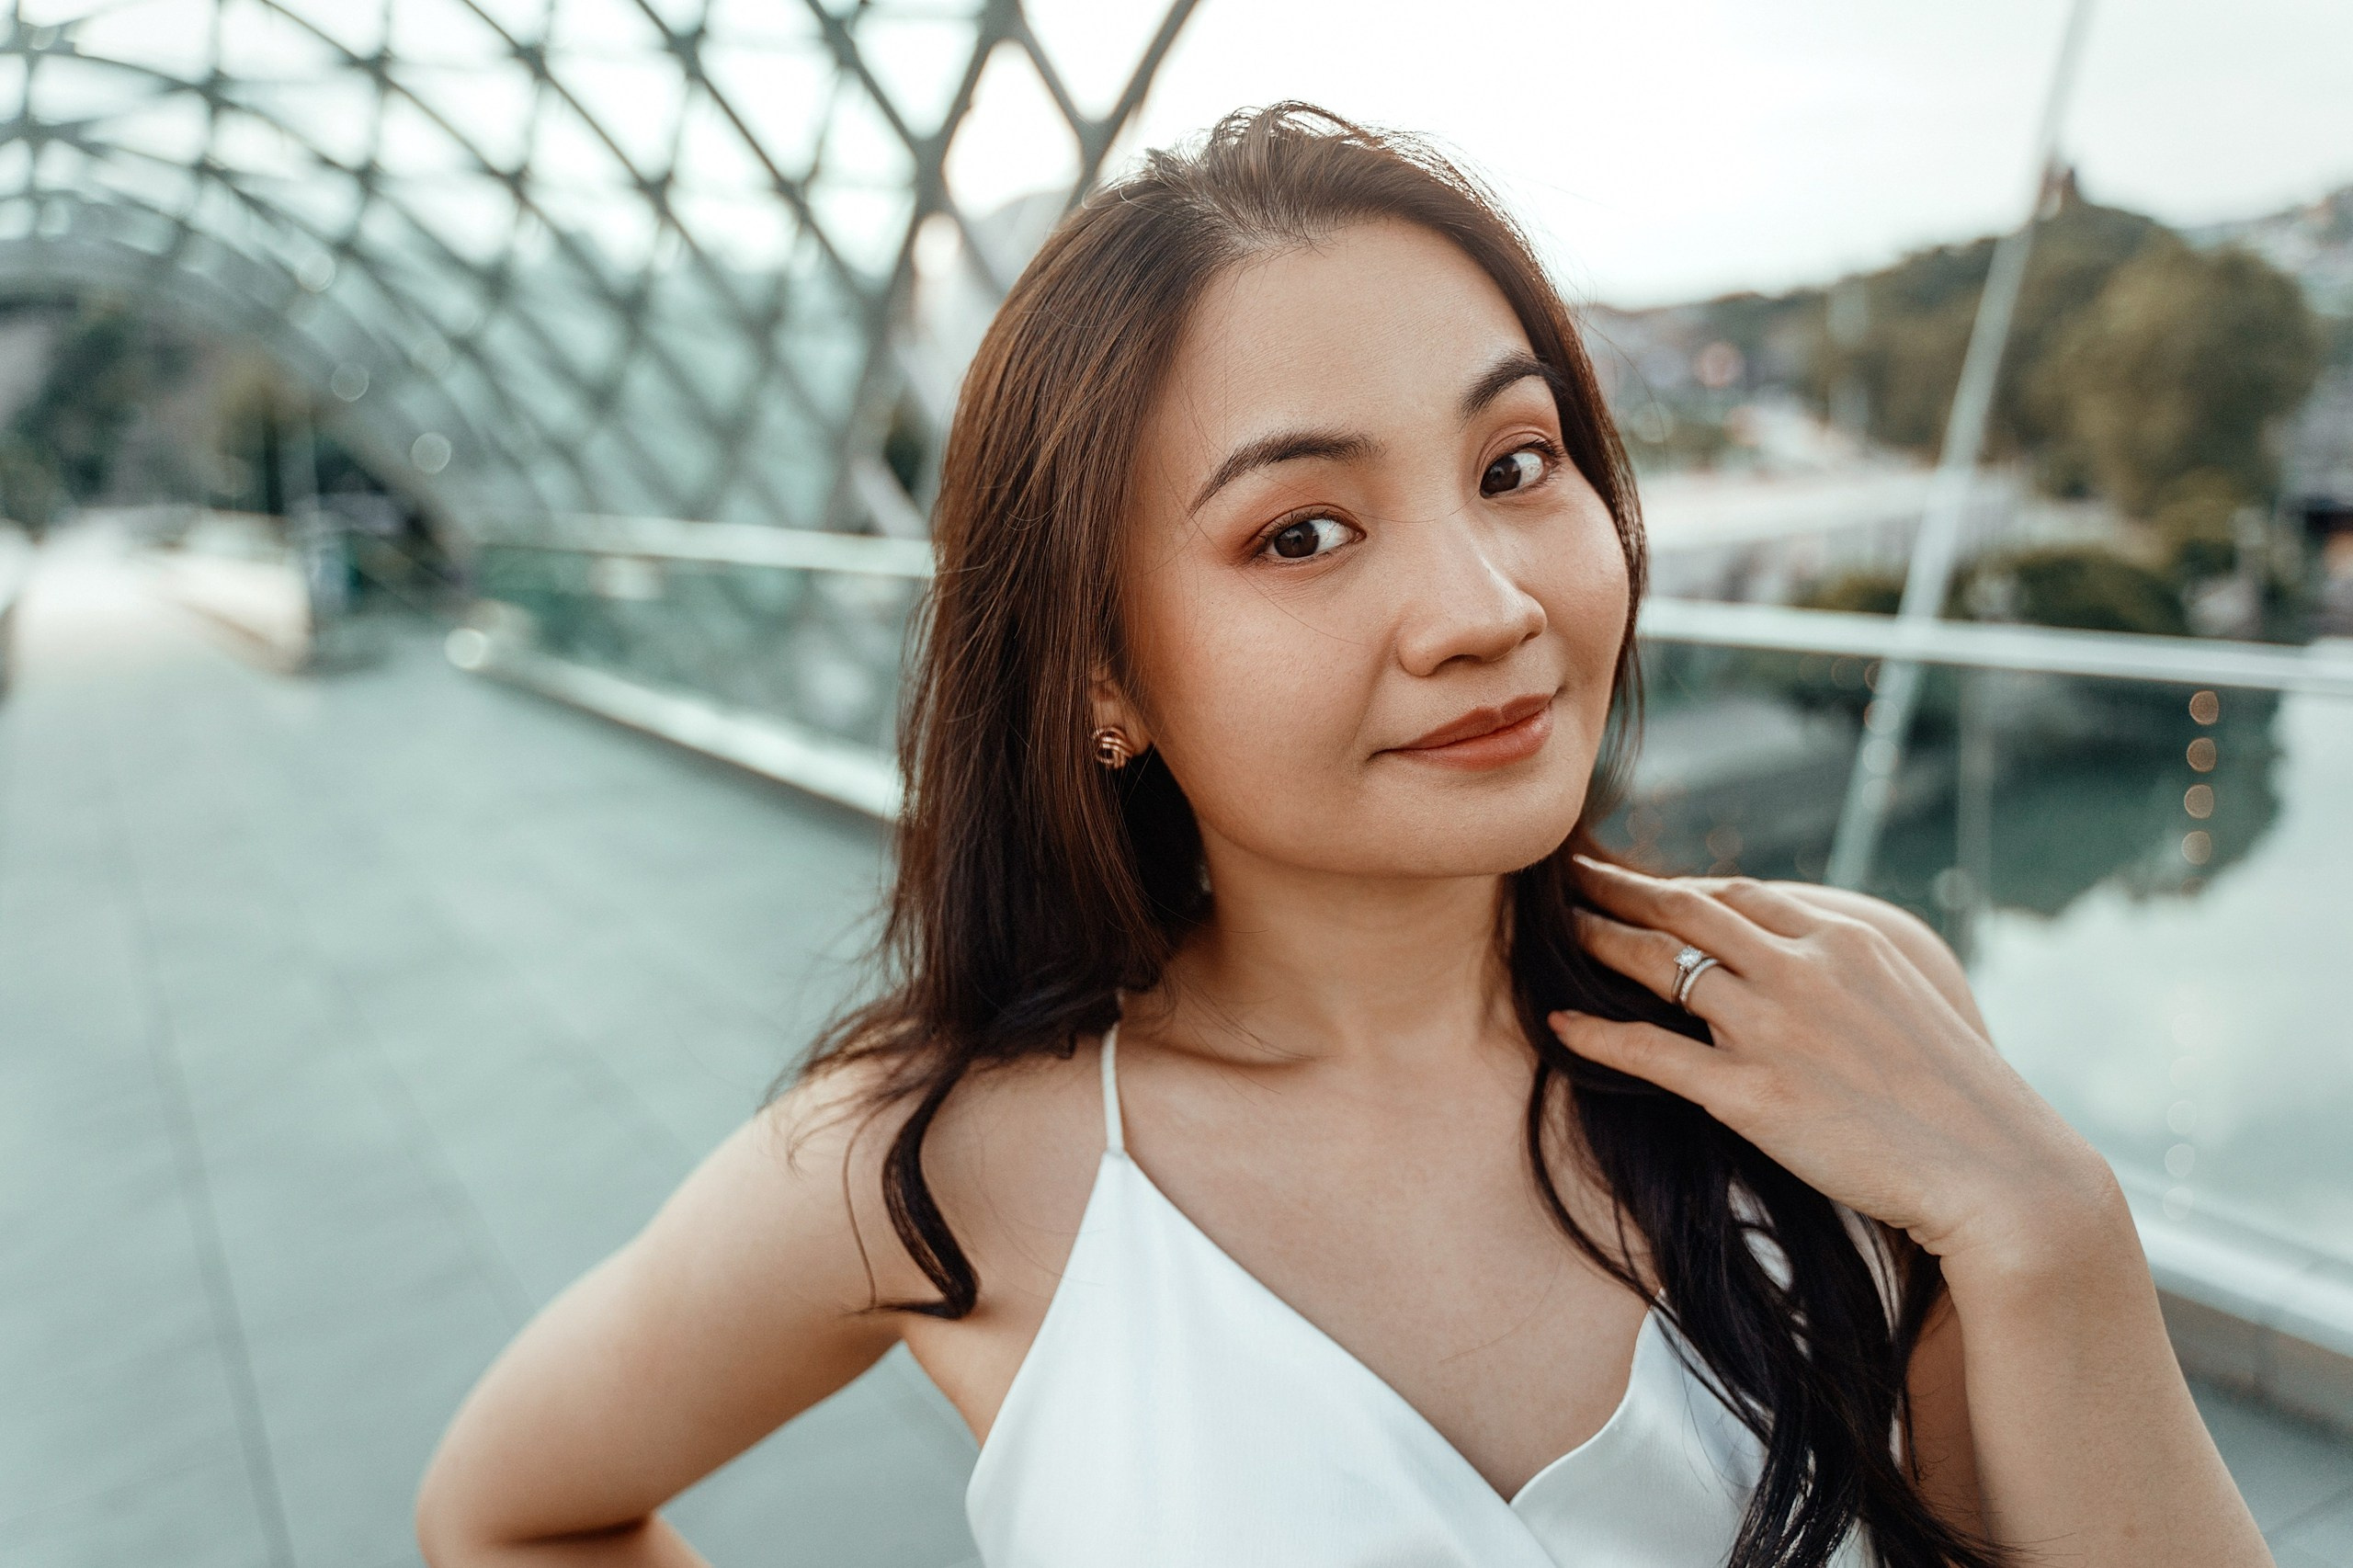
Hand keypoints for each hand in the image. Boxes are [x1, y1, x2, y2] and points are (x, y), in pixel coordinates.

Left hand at [1549, 855, 2121, 1288]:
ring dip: (1596, 943)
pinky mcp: (1753, 1096)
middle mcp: (1803, 970)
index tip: (1638, 883)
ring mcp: (1774, 1030)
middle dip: (1617, 890)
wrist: (1998, 1172)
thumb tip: (1803, 965)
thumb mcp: (1909, 1003)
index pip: (1739, 893)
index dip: (1679, 886)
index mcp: (1843, 941)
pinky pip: (1653, 1053)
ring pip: (1660, 967)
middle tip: (1565, 876)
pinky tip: (1558, 1025)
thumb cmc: (1959, 1100)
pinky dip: (1599, 1035)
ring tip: (1550, 933)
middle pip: (1685, 911)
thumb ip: (1846, 975)